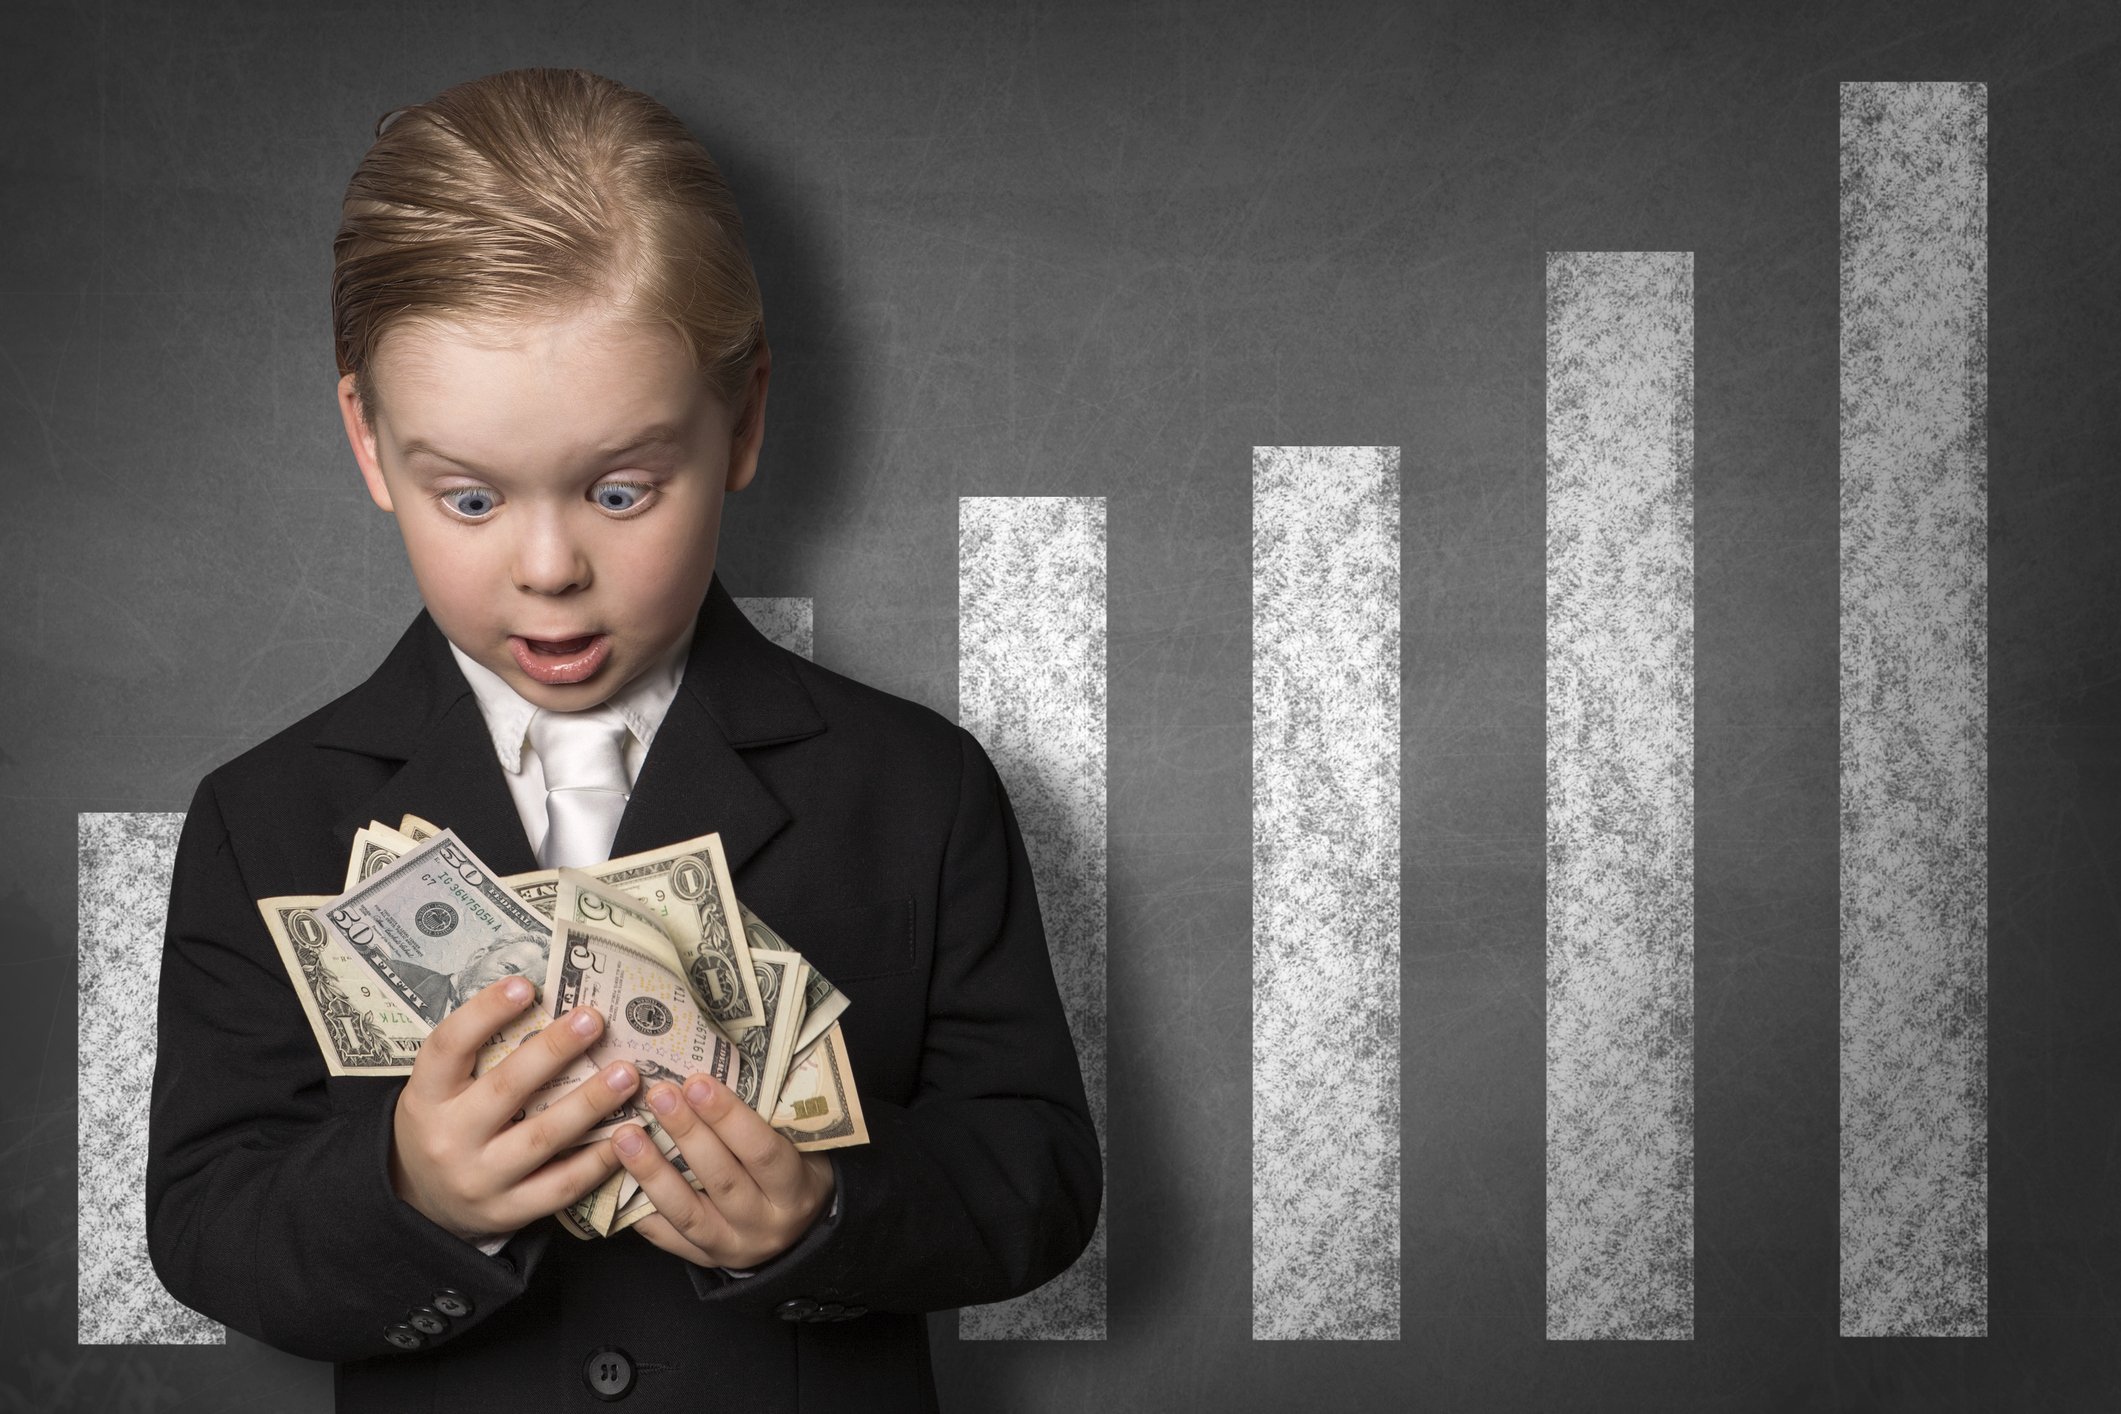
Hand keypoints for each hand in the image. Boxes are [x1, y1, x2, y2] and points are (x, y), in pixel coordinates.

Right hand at [388, 976, 636, 1244]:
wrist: (422, 1202)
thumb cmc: (446, 1122)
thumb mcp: (442, 1088)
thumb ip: (480, 1054)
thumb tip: (545, 998)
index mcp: (426, 1097)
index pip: (448, 1047)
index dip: (484, 1013)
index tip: (525, 985)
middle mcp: (448, 1139)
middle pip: (505, 1090)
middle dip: (554, 1052)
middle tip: (594, 1020)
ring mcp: (479, 1180)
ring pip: (542, 1139)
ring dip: (590, 1103)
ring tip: (628, 1073)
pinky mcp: (509, 1212)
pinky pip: (561, 1185)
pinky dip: (598, 1159)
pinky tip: (628, 1131)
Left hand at [611, 1071, 836, 1269]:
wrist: (800, 1234)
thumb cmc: (798, 1174)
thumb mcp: (804, 1147)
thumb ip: (773, 1118)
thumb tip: (727, 1062)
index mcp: (795, 1191)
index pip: (762, 1152)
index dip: (729, 1118)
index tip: (698, 1082)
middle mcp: (764, 1224)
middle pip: (721, 1178)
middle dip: (686, 1133)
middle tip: (658, 1094)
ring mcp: (731, 1246)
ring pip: (686, 1211)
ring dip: (652, 1170)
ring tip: (624, 1134)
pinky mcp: (703, 1258)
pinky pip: (665, 1237)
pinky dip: (640, 1208)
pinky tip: (617, 1178)